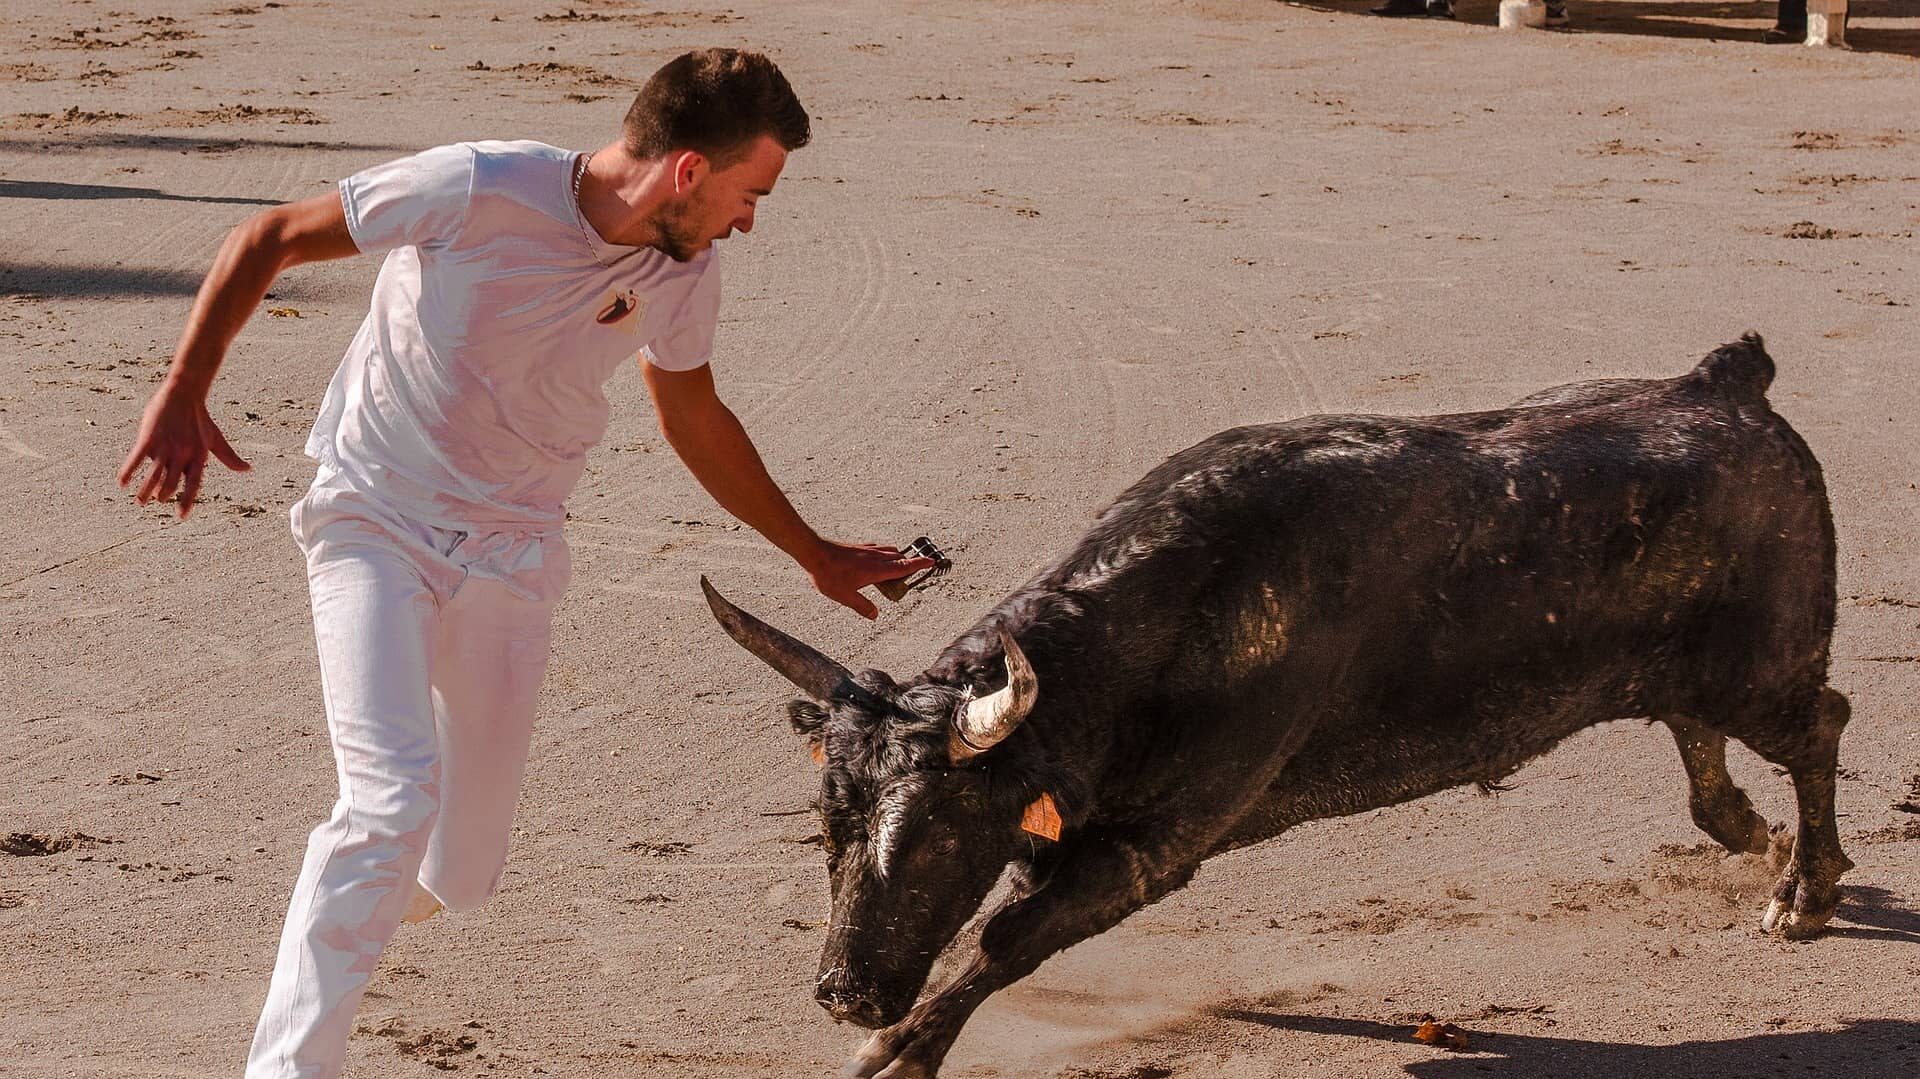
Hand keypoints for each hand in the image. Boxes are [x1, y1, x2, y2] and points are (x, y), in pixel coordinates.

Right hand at [117, 385, 250, 518]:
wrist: (185, 394)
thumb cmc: (201, 419)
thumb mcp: (216, 439)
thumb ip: (229, 458)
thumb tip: (248, 469)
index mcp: (198, 457)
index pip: (193, 485)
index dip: (187, 501)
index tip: (182, 516)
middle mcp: (182, 455)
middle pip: (170, 483)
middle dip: (163, 495)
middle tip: (157, 499)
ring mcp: (165, 447)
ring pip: (153, 476)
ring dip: (146, 491)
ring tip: (140, 502)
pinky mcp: (149, 438)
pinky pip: (136, 458)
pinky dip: (128, 471)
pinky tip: (121, 483)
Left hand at [804, 541, 937, 619]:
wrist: (813, 552)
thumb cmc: (829, 575)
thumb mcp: (845, 596)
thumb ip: (862, 606)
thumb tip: (875, 615)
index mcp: (876, 570)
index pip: (904, 567)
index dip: (919, 565)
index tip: (932, 562)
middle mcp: (875, 557)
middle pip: (900, 558)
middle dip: (910, 564)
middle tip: (914, 572)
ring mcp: (867, 550)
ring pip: (889, 551)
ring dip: (898, 557)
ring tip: (898, 566)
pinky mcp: (858, 547)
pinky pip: (877, 548)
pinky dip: (884, 553)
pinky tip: (877, 558)